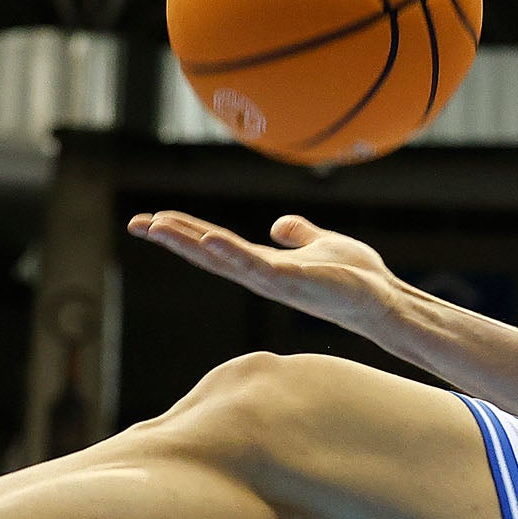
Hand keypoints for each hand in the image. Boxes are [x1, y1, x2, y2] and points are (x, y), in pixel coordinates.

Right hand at [127, 210, 399, 328]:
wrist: (381, 298)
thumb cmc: (354, 278)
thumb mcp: (321, 245)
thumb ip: (299, 235)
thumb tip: (280, 224)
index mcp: (263, 265)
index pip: (214, 246)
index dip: (183, 233)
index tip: (151, 220)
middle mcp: (261, 276)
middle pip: (207, 253)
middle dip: (172, 239)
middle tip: (136, 222)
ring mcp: (274, 281)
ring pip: (222, 259)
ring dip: (190, 243)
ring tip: (159, 226)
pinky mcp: (293, 282)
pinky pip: (257, 266)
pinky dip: (233, 254)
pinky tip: (211, 239)